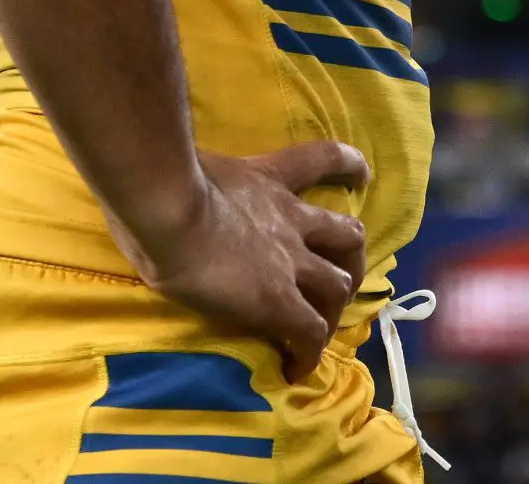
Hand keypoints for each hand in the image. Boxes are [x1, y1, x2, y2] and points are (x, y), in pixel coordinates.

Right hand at [108, 140, 371, 381]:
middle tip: (339, 281)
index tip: (363, 176)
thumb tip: (179, 177)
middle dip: (350, 261)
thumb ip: (202, 176)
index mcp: (270, 180)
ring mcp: (290, 263)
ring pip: (339, 286)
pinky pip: (309, 333)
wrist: (169, 210)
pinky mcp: (278, 302)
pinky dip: (309, 354)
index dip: (349, 166)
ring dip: (334, 307)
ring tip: (320, 329)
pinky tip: (296, 369)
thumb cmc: (165, 183)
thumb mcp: (195, 166)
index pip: (323, 159)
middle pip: (349, 237)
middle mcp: (291, 220)